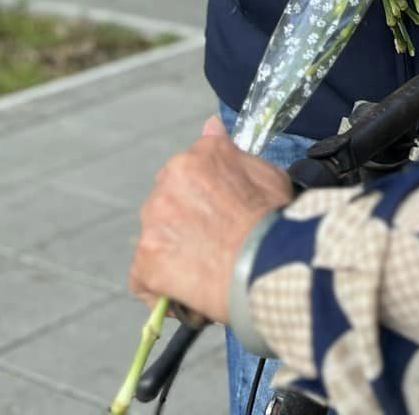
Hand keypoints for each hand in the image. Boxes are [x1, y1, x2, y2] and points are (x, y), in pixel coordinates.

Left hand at [130, 115, 294, 322]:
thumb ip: (230, 150)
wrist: (267, 264)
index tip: (221, 215)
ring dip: (174, 254)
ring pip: (156, 240)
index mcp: (194, 159)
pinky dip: (162, 289)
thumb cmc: (273, 219)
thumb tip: (210, 125)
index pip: (187, 174)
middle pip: (167, 205)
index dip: (204, 199)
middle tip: (215, 244)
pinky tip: (188, 293)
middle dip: (185, 224)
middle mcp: (166, 183)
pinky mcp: (144, 262)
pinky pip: (144, 279)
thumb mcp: (265, 172)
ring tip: (206, 271)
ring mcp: (152, 223)